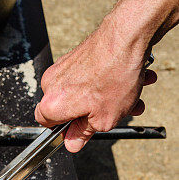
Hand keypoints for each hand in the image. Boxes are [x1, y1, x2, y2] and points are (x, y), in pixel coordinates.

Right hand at [35, 20, 156, 152]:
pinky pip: (89, 77)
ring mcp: (63, 68)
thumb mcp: (103, 119)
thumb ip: (84, 133)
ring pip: (83, 92)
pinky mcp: (76, 56)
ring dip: (107, 97)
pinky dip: (106, 82)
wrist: (127, 37)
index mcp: (53, 104)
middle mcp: (52, 84)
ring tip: (132, 97)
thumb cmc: (114, 76)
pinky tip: (128, 82)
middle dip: (95, 112)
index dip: (65, 130)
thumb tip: (73, 142)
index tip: (81, 130)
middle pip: (69, 108)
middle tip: (116, 114)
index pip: (46, 125)